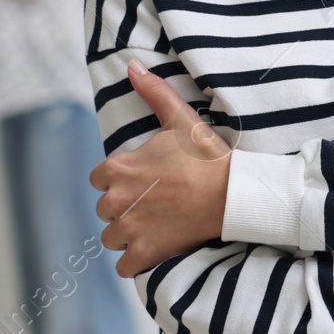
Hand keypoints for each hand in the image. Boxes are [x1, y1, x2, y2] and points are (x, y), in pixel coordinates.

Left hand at [90, 59, 231, 276]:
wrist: (234, 192)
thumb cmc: (207, 155)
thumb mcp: (180, 119)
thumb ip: (153, 92)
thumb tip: (131, 66)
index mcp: (119, 167)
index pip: (99, 178)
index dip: (120, 179)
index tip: (143, 180)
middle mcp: (117, 199)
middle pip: (105, 209)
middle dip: (124, 207)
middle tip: (154, 202)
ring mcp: (130, 229)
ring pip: (111, 237)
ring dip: (127, 235)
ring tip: (155, 225)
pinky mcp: (146, 253)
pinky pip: (125, 267)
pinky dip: (135, 262)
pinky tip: (152, 250)